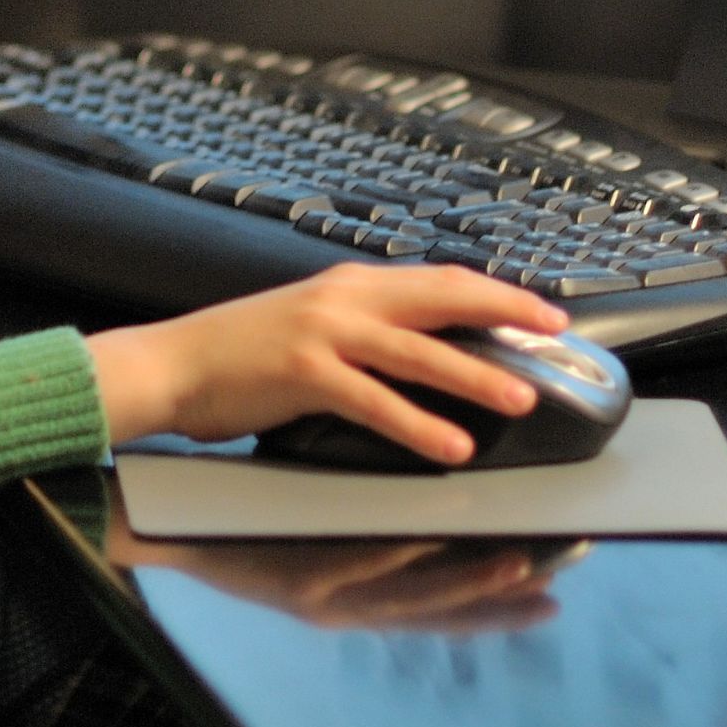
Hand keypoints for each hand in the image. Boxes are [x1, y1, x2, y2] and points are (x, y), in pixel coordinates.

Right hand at [87, 263, 570, 464]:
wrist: (172, 365)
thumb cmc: (239, 354)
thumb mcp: (308, 325)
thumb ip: (362, 331)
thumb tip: (422, 350)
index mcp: (348, 284)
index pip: (439, 280)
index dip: (496, 293)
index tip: (543, 310)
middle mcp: (342, 298)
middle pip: (442, 298)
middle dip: (505, 315)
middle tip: (554, 335)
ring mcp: (323, 333)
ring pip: (419, 351)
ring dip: (477, 375)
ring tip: (523, 398)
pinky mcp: (303, 373)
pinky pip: (376, 401)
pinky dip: (420, 425)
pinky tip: (452, 446)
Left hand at [112, 530, 575, 632]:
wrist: (168, 532)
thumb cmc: (247, 523)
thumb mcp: (317, 531)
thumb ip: (373, 524)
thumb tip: (430, 495)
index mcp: (358, 598)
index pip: (445, 609)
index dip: (502, 606)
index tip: (556, 594)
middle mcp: (347, 611)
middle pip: (440, 613)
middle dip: (502, 602)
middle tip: (558, 582)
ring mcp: (321, 600)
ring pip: (408, 598)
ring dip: (463, 586)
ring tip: (516, 566)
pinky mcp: (291, 581)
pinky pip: (350, 565)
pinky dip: (393, 558)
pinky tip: (427, 540)